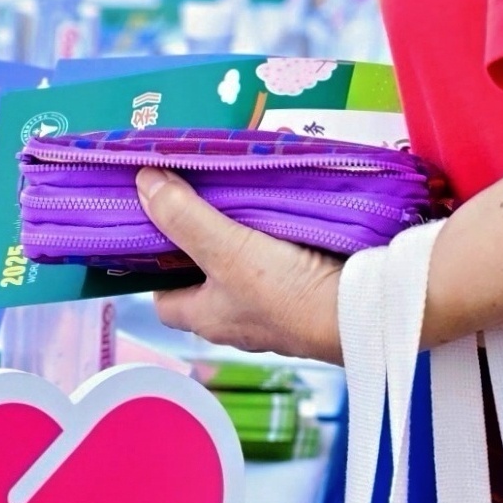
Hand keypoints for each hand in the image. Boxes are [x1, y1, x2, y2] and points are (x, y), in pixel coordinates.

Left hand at [136, 168, 346, 361]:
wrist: (359, 310)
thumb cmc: (285, 292)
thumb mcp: (224, 249)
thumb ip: (184, 218)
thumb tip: (143, 184)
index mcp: (207, 317)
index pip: (164, 300)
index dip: (153, 268)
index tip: (155, 229)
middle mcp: (237, 318)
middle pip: (205, 274)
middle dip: (203, 236)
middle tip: (200, 194)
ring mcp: (274, 308)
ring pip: (246, 263)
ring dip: (244, 228)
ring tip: (239, 185)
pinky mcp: (307, 292)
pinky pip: (284, 256)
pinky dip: (281, 228)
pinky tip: (282, 199)